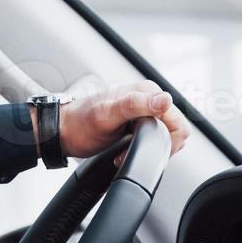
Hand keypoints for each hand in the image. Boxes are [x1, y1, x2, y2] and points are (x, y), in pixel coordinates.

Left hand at [55, 80, 189, 158]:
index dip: (164, 141)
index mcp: (147, 92)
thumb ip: (135, 105)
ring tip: (124, 150)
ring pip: (166, 136)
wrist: (64, 130)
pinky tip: (124, 149)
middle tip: (129, 150)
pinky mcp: (139, 121)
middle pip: (175, 130)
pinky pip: (155, 138)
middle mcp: (149, 98)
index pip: (178, 123)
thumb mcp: (106, 115)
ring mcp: (145, 110)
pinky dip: (143, 148)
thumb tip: (165, 100)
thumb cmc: (80, 123)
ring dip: (149, 148)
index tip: (140, 146)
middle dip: (157, 146)